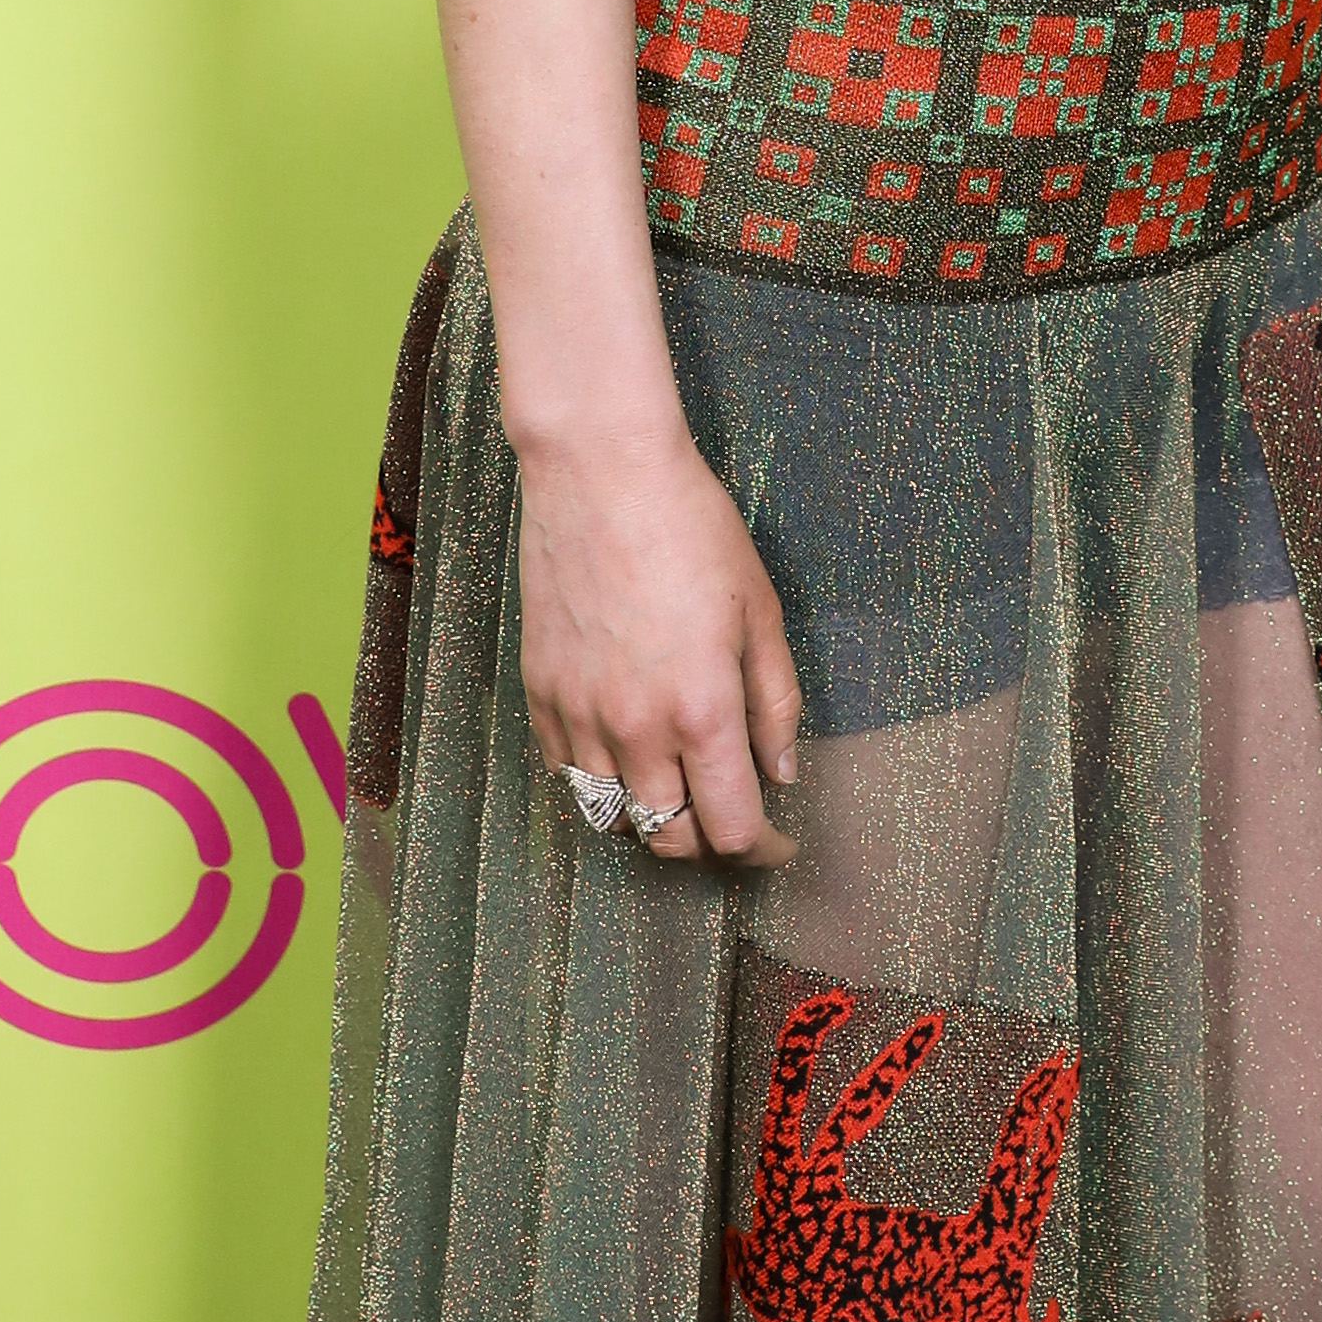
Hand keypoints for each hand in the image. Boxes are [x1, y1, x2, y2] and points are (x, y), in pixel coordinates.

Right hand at [515, 416, 803, 864]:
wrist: (601, 472)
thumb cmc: (691, 528)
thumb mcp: (760, 612)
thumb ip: (775, 703)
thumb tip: (782, 771)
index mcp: (702, 710)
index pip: (731, 828)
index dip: (762, 849)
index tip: (777, 844)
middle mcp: (635, 727)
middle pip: (667, 838)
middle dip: (707, 842)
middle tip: (729, 819)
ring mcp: (578, 713)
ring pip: (609, 815)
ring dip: (649, 818)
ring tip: (677, 792)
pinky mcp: (539, 691)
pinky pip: (565, 772)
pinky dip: (598, 783)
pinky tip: (625, 758)